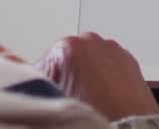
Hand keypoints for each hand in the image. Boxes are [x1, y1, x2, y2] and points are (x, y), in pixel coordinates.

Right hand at [35, 32, 158, 120]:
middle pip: (65, 60)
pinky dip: (103, 76)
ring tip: (88, 101)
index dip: (40, 85)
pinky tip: (103, 97)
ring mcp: (111, 48)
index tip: (46, 96)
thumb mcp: (54, 100)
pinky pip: (107, 64)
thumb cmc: (97, 117)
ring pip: (87, 61)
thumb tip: (30, 87)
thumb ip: (38, 86)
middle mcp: (90, 41)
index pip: (41, 65)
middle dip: (64, 78)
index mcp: (66, 47)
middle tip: (68, 101)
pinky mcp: (128, 58)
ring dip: (84, 75)